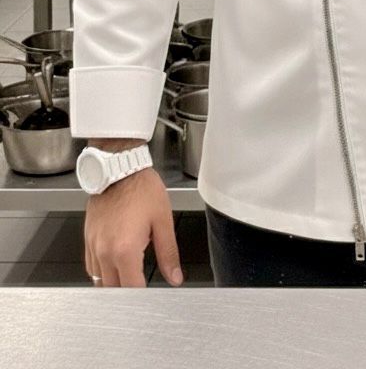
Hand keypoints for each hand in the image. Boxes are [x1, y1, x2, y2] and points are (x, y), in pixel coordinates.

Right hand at [84, 167, 182, 287]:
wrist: (119, 168)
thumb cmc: (141, 189)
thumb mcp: (163, 220)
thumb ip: (169, 253)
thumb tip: (175, 277)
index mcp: (125, 250)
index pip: (132, 289)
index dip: (144, 299)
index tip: (152, 299)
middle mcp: (105, 251)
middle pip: (113, 290)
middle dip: (128, 294)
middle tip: (143, 291)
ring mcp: (93, 246)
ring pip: (100, 281)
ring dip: (114, 284)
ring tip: (130, 278)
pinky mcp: (88, 238)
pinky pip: (91, 267)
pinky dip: (102, 272)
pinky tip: (115, 265)